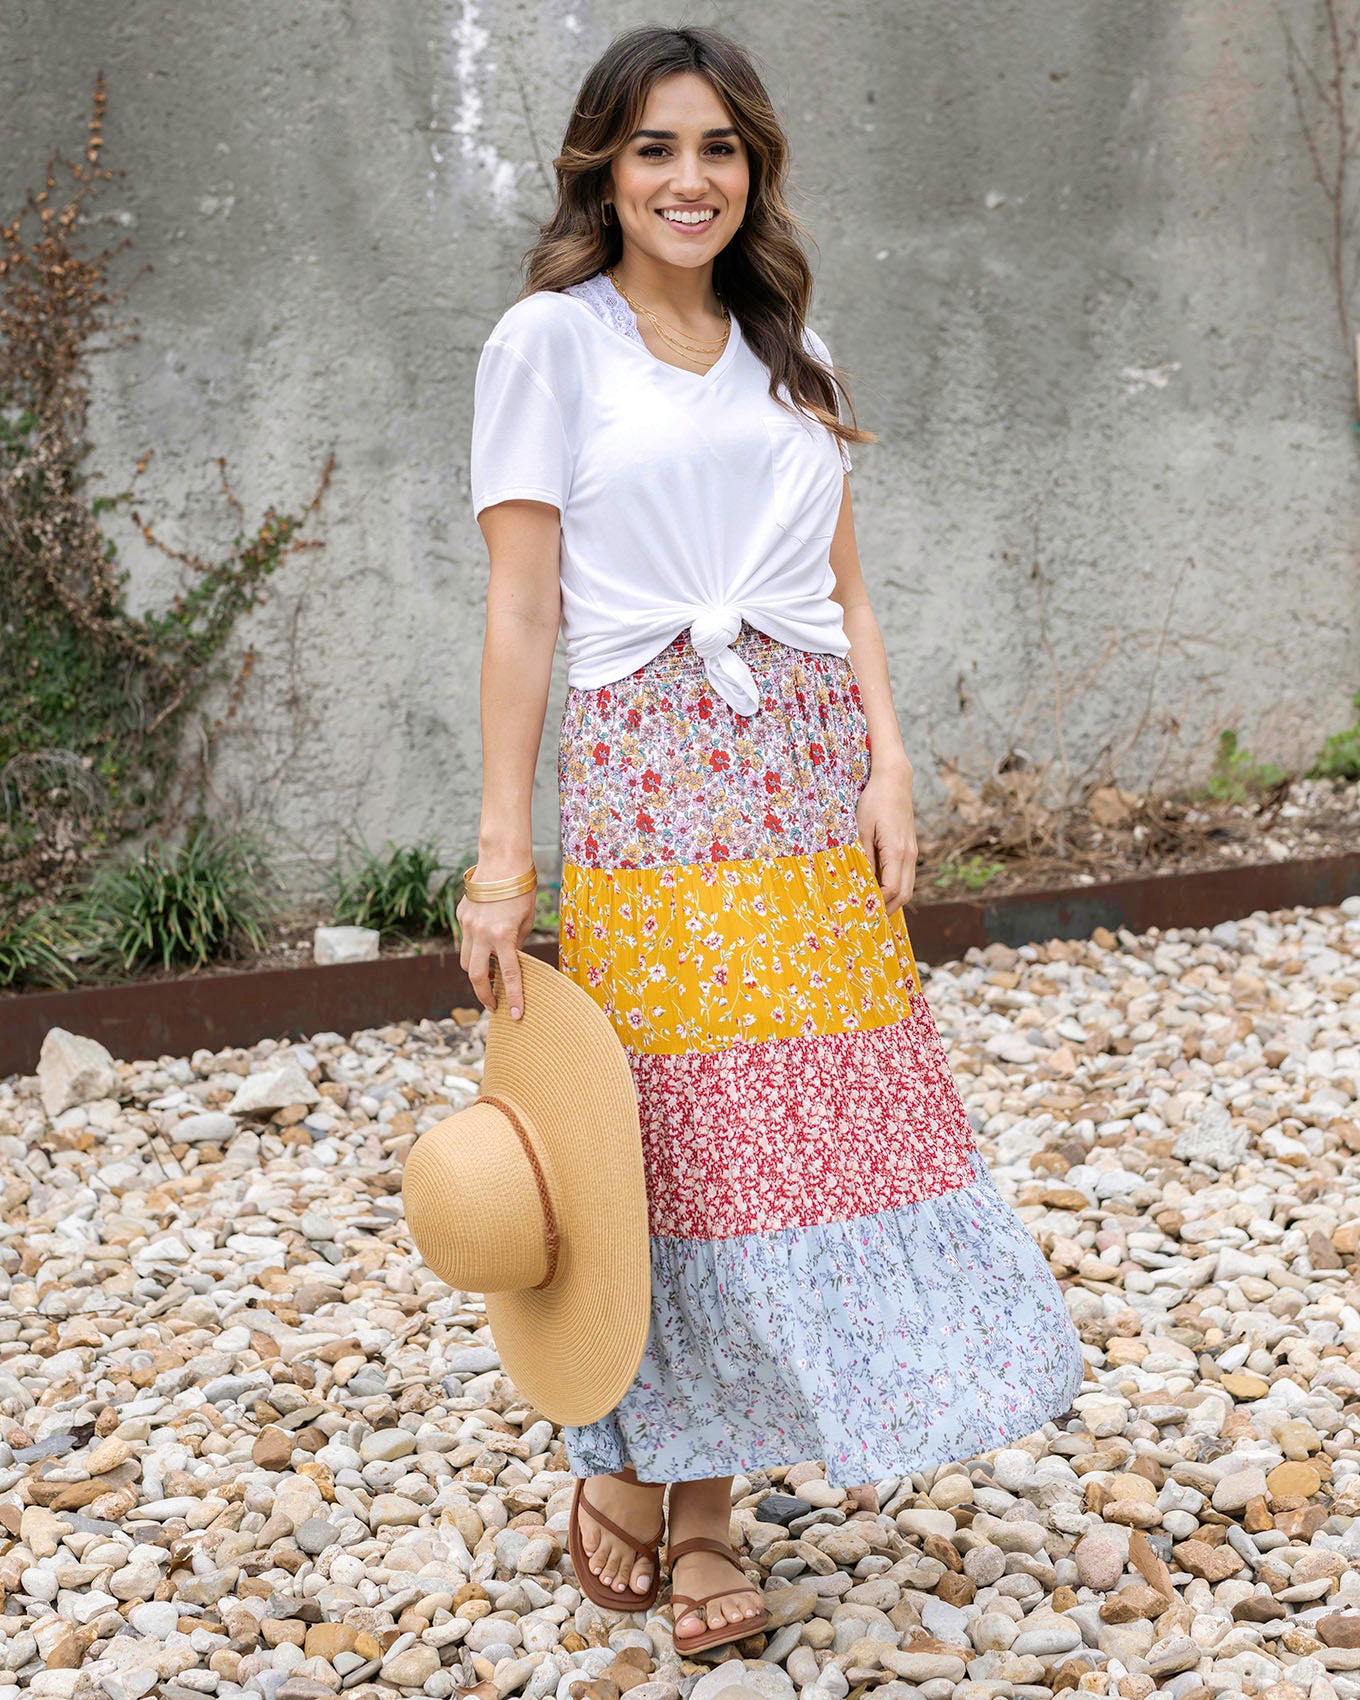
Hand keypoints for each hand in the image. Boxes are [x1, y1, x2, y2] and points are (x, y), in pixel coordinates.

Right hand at [456, 861, 537, 1018]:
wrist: (502, 861)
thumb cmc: (522, 890)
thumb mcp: (527, 921)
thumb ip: (517, 944)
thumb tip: (510, 962)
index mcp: (503, 936)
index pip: (509, 975)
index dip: (513, 997)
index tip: (514, 1015)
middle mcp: (481, 933)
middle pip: (475, 975)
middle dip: (483, 994)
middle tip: (494, 1005)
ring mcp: (467, 925)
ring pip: (464, 960)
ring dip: (476, 972)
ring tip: (489, 978)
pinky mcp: (461, 916)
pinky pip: (465, 939)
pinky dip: (474, 947)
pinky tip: (485, 943)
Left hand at [855, 758, 917, 913]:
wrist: (894, 781)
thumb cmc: (874, 801)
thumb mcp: (861, 828)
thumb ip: (861, 857)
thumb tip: (858, 882)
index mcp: (897, 852)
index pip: (890, 890)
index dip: (877, 905)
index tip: (860, 912)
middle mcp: (909, 855)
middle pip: (903, 894)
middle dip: (886, 910)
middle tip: (866, 919)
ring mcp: (912, 852)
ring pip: (907, 887)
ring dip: (892, 901)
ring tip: (872, 909)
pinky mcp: (910, 849)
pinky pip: (906, 876)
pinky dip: (895, 888)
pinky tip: (878, 889)